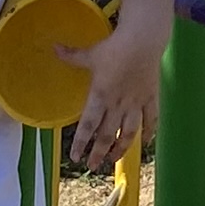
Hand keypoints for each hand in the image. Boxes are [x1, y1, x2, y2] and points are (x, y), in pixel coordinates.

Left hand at [70, 9, 165, 170]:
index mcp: (100, 95)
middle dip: (99, 152)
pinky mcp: (151, 99)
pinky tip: (144, 143)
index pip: (88, 125)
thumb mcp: (90, 53)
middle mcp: (118, 104)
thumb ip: (72, 56)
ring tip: (114, 159)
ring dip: (121, 148)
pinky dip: (149, 133)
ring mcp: (136, 103)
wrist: (143, 40)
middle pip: (107, 134)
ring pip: (129, 133)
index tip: (76, 157)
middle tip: (93, 165)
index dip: (81, 143)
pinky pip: (151, 120)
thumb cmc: (114, 47)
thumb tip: (53, 48)